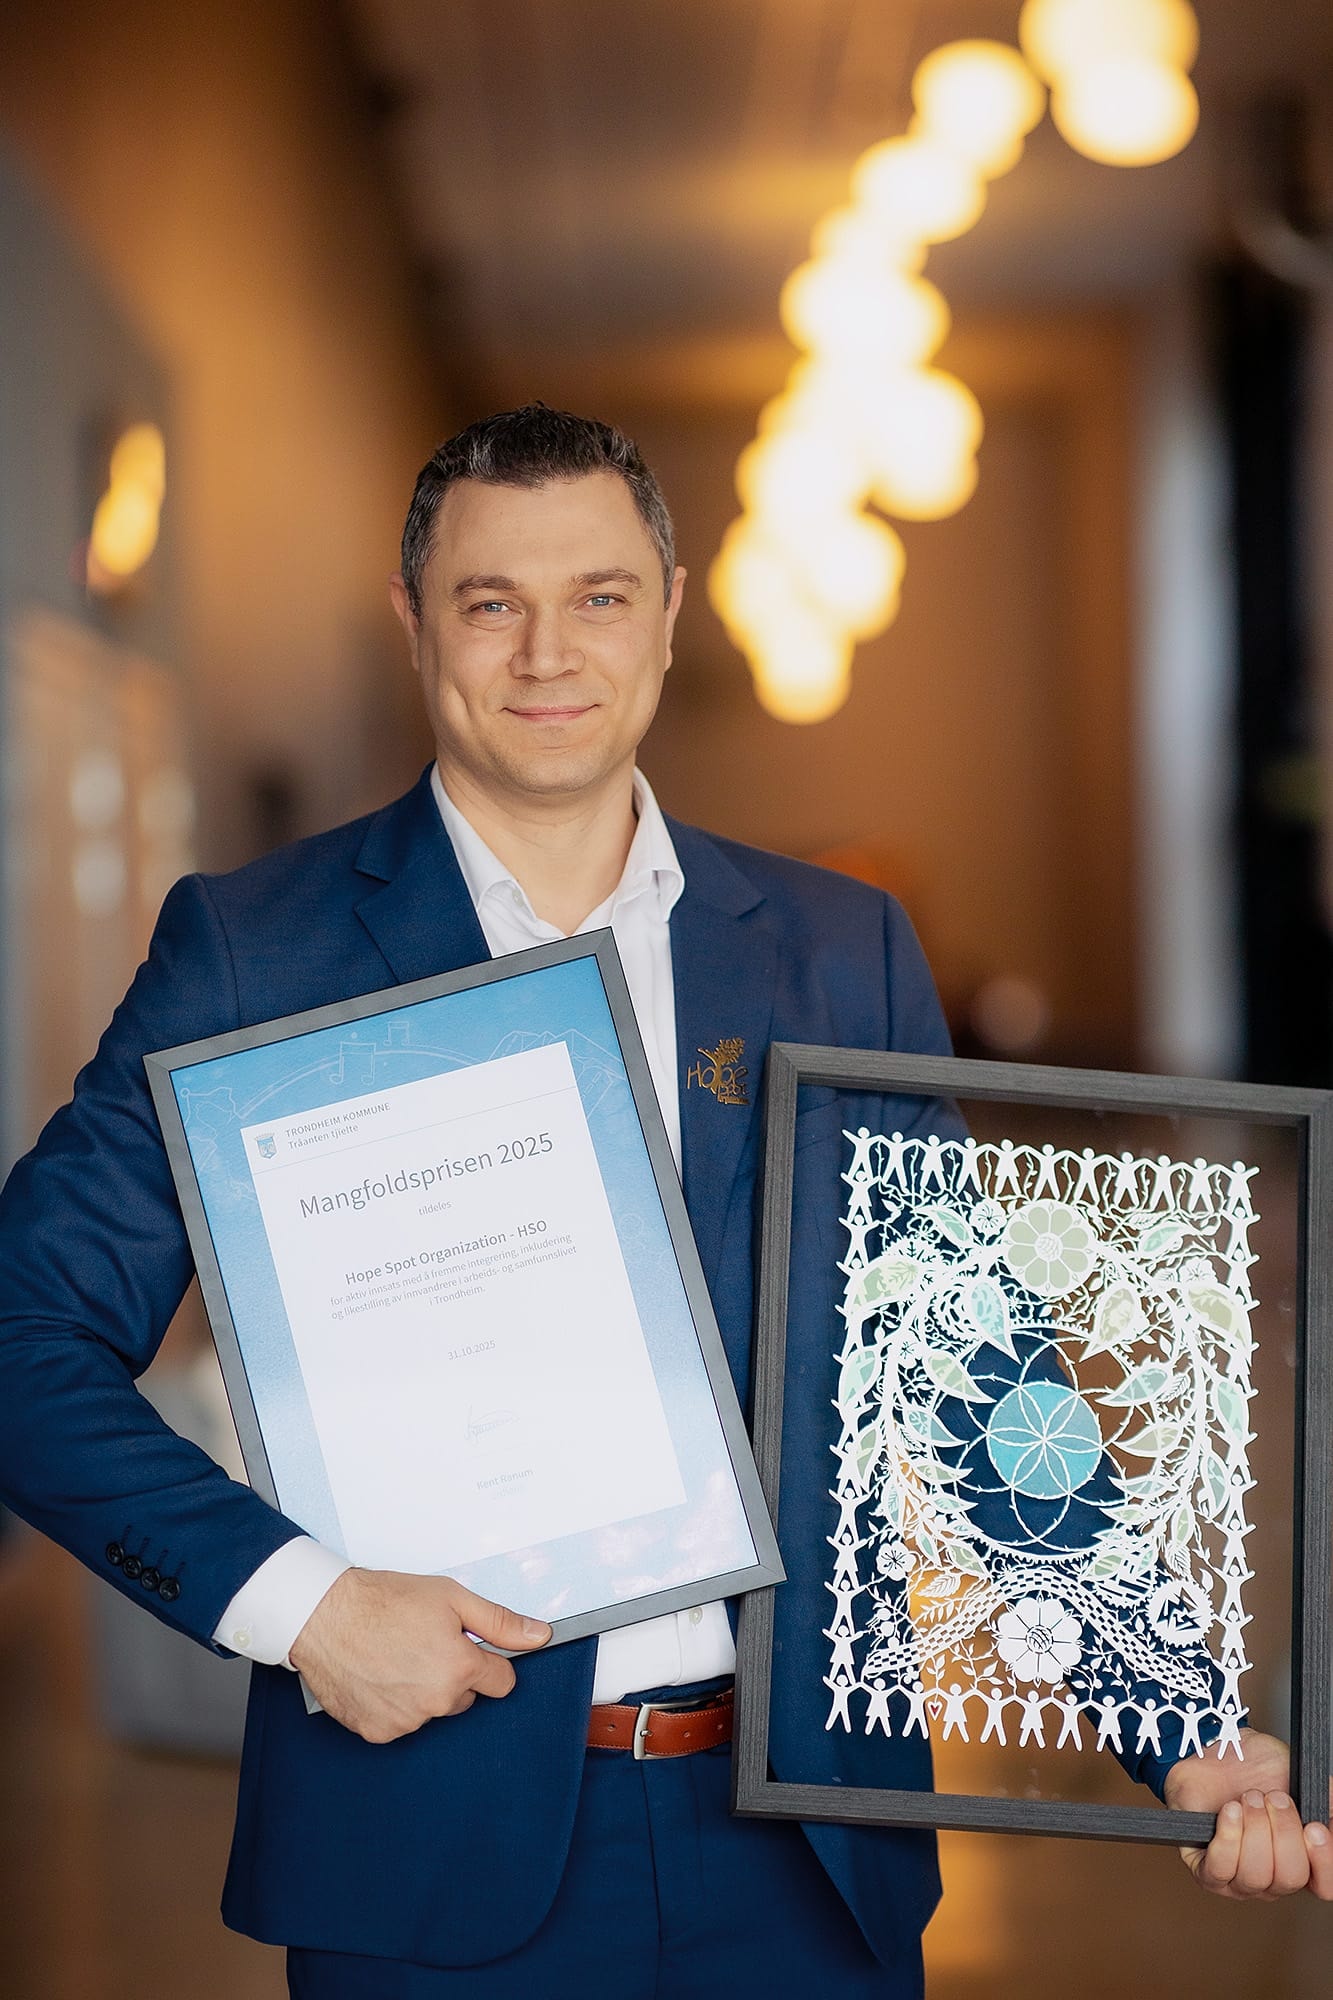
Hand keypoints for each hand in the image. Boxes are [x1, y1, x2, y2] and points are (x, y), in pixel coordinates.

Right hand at [289, 1568, 549, 1743]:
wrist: (324, 1616)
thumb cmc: (383, 1601)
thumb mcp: (451, 1597)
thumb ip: (500, 1622)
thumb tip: (540, 1635)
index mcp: (460, 1669)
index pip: (502, 1682)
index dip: (487, 1660)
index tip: (467, 1648)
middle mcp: (437, 1702)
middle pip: (466, 1696)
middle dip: (453, 1674)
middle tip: (424, 1644)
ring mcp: (406, 1721)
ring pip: (433, 1710)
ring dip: (423, 1690)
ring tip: (397, 1656)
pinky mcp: (378, 1732)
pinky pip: (401, 1722)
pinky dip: (395, 1703)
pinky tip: (380, 1675)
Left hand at [1163, 1728, 1332, 1899]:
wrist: (1215, 1753)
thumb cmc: (1255, 1771)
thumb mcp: (1298, 1778)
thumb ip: (1322, 1799)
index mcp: (1301, 1861)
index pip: (1324, 1885)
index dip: (1323, 1861)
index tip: (1314, 1827)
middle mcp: (1273, 1878)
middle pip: (1289, 1878)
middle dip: (1282, 1831)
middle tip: (1273, 1798)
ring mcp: (1239, 1879)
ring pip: (1255, 1876)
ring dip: (1253, 1830)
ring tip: (1248, 1799)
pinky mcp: (1207, 1871)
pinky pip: (1220, 1869)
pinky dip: (1228, 1837)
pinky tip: (1230, 1811)